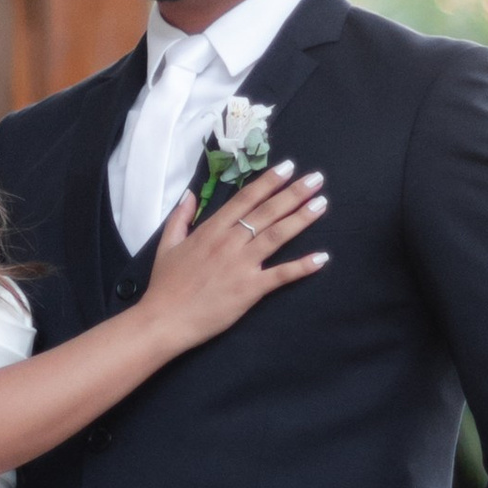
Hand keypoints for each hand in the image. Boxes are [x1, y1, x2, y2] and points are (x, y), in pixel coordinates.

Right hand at [142, 165, 329, 352]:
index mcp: (211, 230)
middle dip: (293, 193)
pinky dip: (302, 266)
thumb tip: (189, 194)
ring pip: (277, 236)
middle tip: (316, 178)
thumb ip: (180, 217)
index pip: (245, 199)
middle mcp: (230, 242)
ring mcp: (242, 265)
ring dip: (301, 219)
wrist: (165, 319)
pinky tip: (322, 257)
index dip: (268, 182)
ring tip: (321, 204)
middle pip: (267, 212)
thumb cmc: (165, 284)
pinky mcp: (250, 289)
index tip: (287, 168)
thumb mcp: (167, 244)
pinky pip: (281, 275)